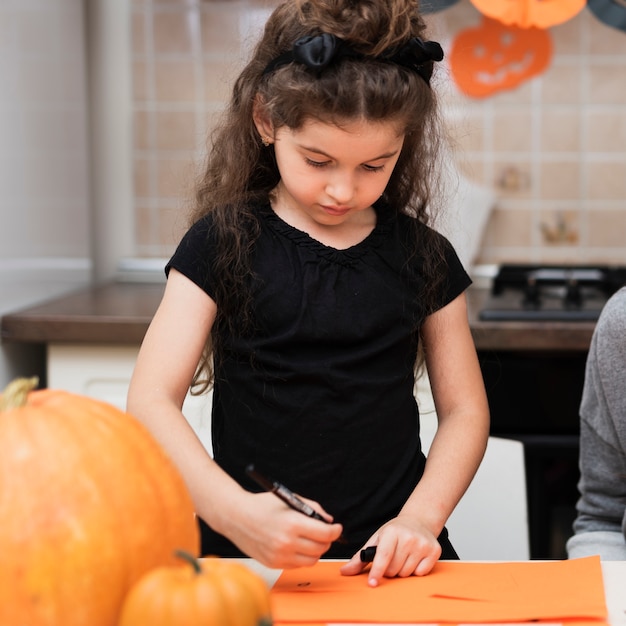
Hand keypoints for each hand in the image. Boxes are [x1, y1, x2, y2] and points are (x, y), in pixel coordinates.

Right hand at [225, 491, 343, 568]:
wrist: (235, 516)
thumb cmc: (261, 505)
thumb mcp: (290, 499)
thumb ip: (312, 508)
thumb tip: (328, 521)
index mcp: (292, 523)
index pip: (325, 533)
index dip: (335, 530)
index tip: (336, 527)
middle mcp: (286, 542)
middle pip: (320, 548)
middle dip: (327, 540)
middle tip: (325, 533)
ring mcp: (279, 556)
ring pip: (311, 561)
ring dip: (316, 551)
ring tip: (311, 540)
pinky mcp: (273, 564)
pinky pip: (297, 565)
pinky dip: (302, 557)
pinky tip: (297, 545)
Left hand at [339, 515, 441, 586]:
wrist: (419, 521)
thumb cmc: (395, 532)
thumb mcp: (377, 538)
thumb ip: (361, 556)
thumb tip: (345, 571)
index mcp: (392, 532)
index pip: (383, 556)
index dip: (377, 571)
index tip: (372, 583)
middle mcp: (408, 537)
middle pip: (394, 569)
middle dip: (389, 570)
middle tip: (391, 558)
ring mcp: (423, 544)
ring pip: (406, 573)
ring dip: (402, 571)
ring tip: (403, 557)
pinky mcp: (434, 550)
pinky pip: (421, 573)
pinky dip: (416, 571)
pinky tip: (415, 558)